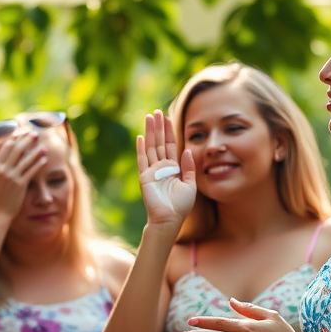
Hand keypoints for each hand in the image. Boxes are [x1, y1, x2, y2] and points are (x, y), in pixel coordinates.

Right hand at [0, 133, 45, 220]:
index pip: (5, 148)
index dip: (14, 139)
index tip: (21, 134)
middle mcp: (4, 171)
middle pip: (17, 150)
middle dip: (26, 140)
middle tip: (34, 133)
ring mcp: (13, 177)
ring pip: (26, 160)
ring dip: (35, 151)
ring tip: (42, 145)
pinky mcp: (21, 185)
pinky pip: (31, 172)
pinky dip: (38, 164)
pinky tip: (44, 159)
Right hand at [137, 110, 195, 227]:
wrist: (170, 219)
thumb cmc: (180, 206)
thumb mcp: (190, 184)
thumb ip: (189, 167)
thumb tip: (189, 150)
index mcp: (172, 168)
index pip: (170, 145)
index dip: (169, 131)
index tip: (167, 117)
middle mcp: (161, 167)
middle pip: (159, 142)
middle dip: (158, 127)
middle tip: (156, 111)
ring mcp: (151, 171)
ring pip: (150, 147)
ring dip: (150, 132)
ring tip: (149, 117)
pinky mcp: (144, 177)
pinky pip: (142, 160)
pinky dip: (141, 149)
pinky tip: (140, 137)